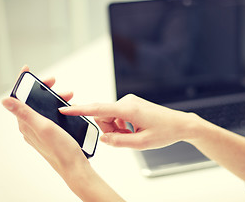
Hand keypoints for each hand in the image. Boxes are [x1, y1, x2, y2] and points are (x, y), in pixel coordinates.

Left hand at [3, 66, 124, 200]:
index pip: (20, 99)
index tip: (28, 70)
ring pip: (45, 107)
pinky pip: (53, 115)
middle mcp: (31, 126)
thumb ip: (25, 113)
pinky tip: (70, 108)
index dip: (24, 83)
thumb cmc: (60, 150)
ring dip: (55, 98)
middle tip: (55, 83)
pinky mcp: (52, 133)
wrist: (75, 166)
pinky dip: (60, 108)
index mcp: (26, 124)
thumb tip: (5, 101)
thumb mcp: (43, 127)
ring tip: (69, 96)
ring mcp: (42, 129)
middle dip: (45, 89)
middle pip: (34, 101)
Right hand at [59, 94, 200, 149]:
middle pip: (103, 115)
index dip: (79, 110)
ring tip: (133, 135)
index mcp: (128, 109)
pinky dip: (121, 125)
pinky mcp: (132, 104)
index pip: (98, 108)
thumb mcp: (141, 143)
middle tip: (125, 138)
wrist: (180, 124)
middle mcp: (127, 101)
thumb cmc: (165, 132)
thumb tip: (103, 137)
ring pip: (110, 116)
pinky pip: (118, 115)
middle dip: (108, 129)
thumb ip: (118, 141)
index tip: (64, 109)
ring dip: (116, 128)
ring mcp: (130, 101)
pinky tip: (134, 130)